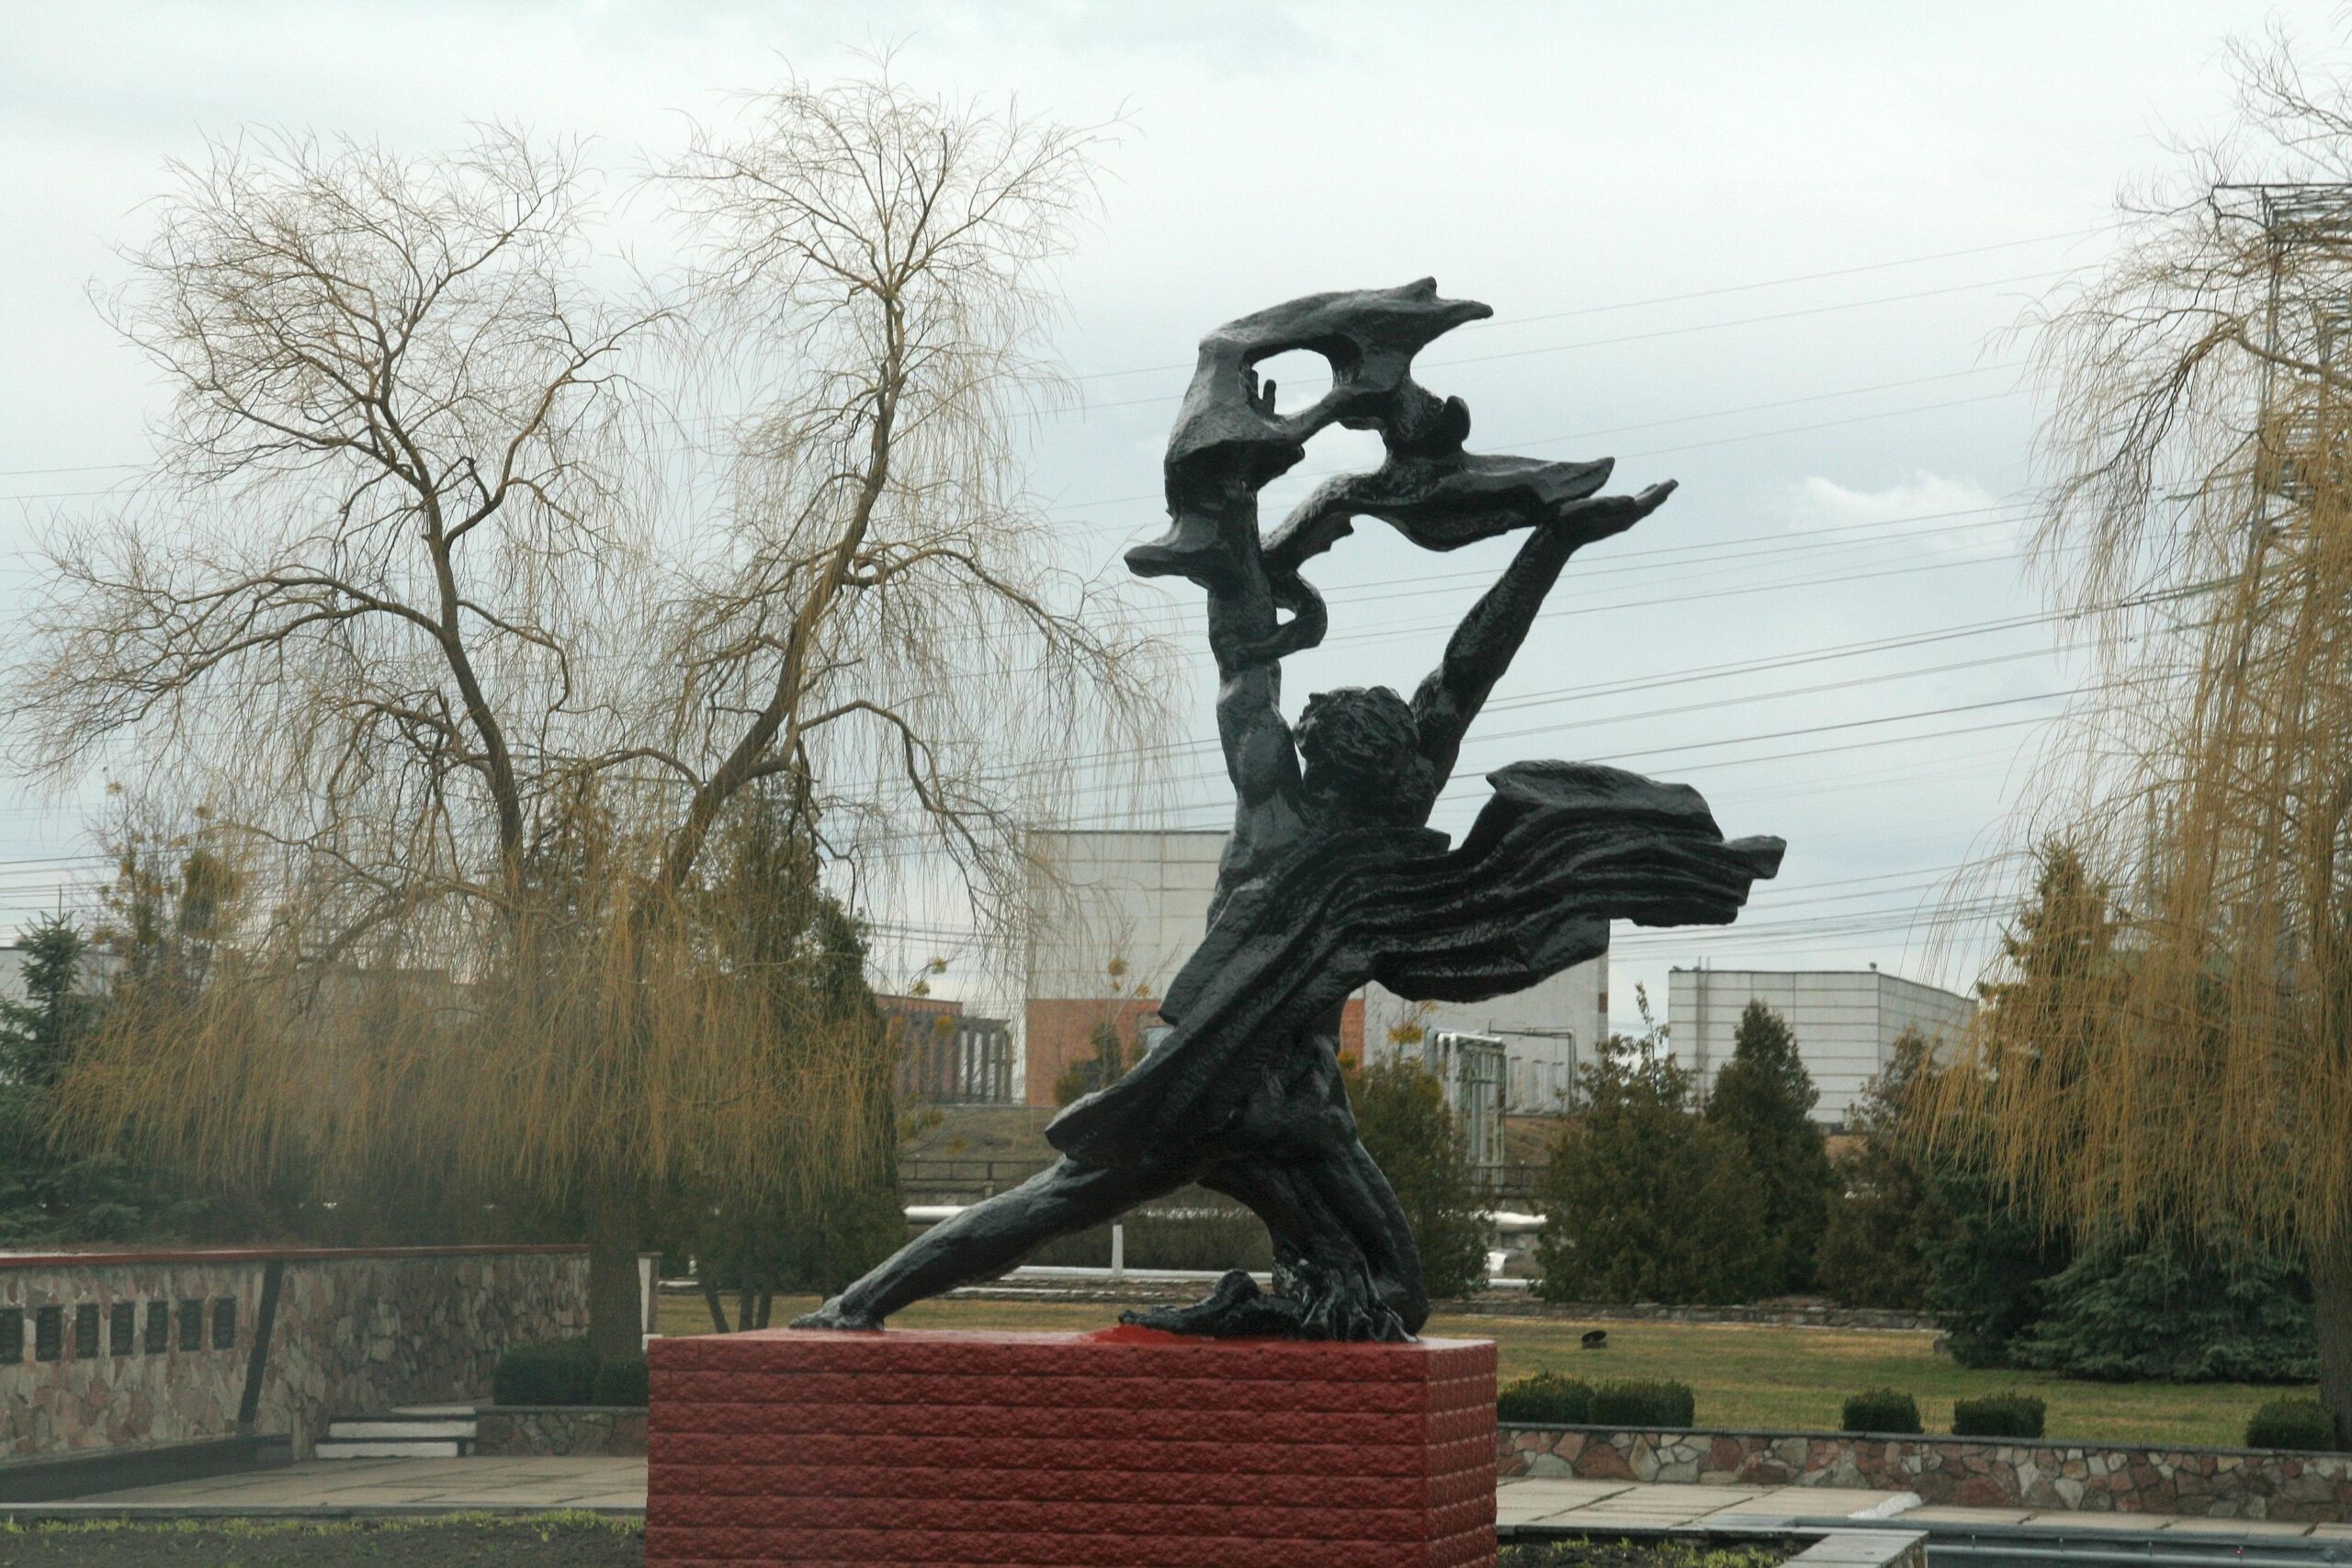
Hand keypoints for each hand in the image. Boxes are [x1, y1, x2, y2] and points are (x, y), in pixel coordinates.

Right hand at [1548, 478, 1677, 544]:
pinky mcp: (1601, 524)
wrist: (1550, 545)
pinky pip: (1623, 512)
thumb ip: (1609, 504)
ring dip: (1645, 499)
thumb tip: (1634, 501)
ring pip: (1635, 511)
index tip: (1673, 482)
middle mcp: (1618, 522)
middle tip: (1671, 483)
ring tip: (1653, 490)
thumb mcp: (1585, 509)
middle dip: (1657, 495)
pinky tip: (1626, 500)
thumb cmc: (1565, 524)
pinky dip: (1631, 503)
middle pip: (1644, 508)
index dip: (1659, 492)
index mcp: (1619, 517)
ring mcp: (1610, 524)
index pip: (1645, 503)